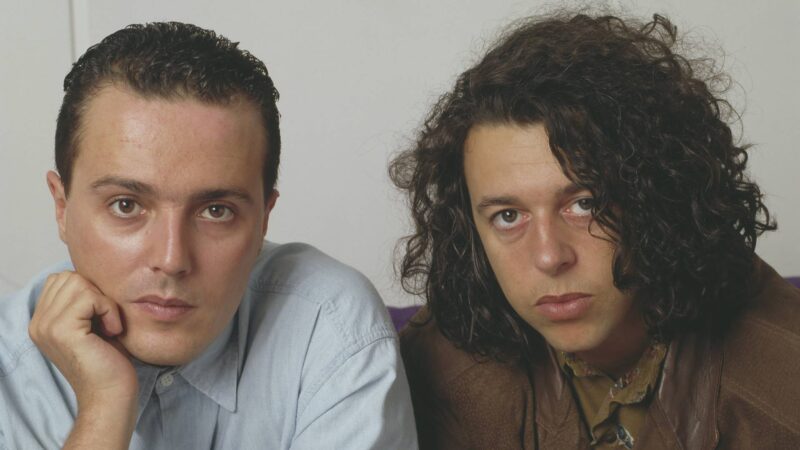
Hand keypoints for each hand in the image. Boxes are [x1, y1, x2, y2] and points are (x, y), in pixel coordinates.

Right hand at [29, 271, 137, 448]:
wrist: (110, 396)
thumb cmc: (109, 362)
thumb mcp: (91, 324)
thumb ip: (82, 302)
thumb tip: (92, 274)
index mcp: (42, 322)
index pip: (61, 279)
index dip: (89, 291)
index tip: (100, 317)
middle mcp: (38, 324)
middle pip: (69, 277)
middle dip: (96, 294)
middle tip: (106, 322)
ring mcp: (47, 327)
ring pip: (79, 283)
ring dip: (104, 302)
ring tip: (108, 327)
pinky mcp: (63, 331)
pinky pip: (90, 297)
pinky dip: (109, 310)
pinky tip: (111, 331)